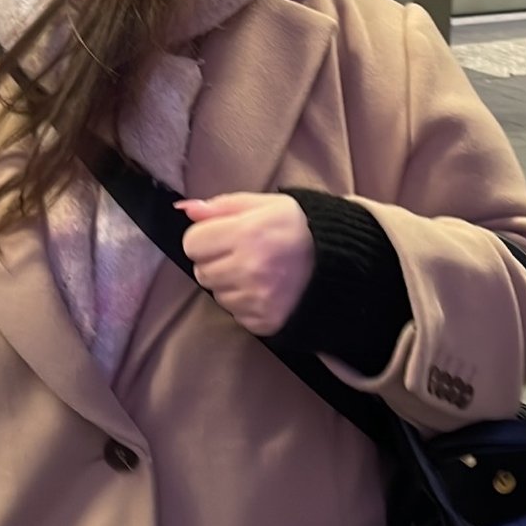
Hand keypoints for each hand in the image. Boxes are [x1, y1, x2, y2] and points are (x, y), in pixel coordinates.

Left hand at [176, 192, 315, 335]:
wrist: (340, 262)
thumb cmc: (298, 228)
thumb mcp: (264, 204)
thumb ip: (222, 206)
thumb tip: (186, 209)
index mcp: (247, 233)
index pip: (192, 242)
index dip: (205, 237)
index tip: (225, 236)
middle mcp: (250, 268)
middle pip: (201, 271)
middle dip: (216, 261)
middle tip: (244, 253)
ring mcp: (257, 298)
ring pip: (216, 294)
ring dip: (230, 283)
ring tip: (258, 271)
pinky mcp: (264, 321)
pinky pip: (235, 314)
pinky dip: (244, 303)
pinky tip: (265, 289)